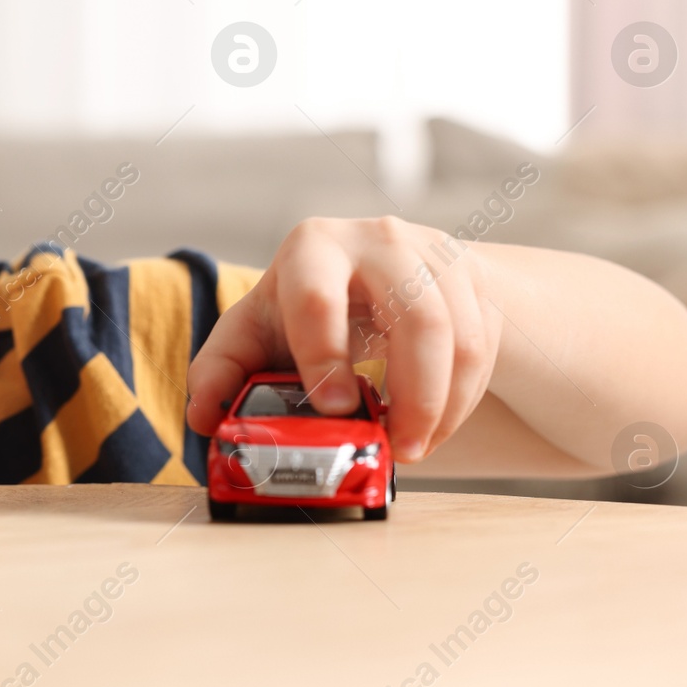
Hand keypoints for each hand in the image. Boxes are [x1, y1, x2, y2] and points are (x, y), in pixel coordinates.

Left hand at [185, 216, 503, 462]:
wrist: (380, 275)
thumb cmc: (305, 308)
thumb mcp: (257, 330)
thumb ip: (221, 372)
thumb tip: (204, 417)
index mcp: (312, 247)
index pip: (318, 299)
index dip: (324, 358)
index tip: (334, 408)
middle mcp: (378, 239)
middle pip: (416, 317)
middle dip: (412, 394)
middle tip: (395, 447)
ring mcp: (433, 254)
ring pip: (459, 337)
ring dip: (441, 406)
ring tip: (413, 446)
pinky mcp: (471, 280)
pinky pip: (482, 349)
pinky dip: (461, 401)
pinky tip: (433, 426)